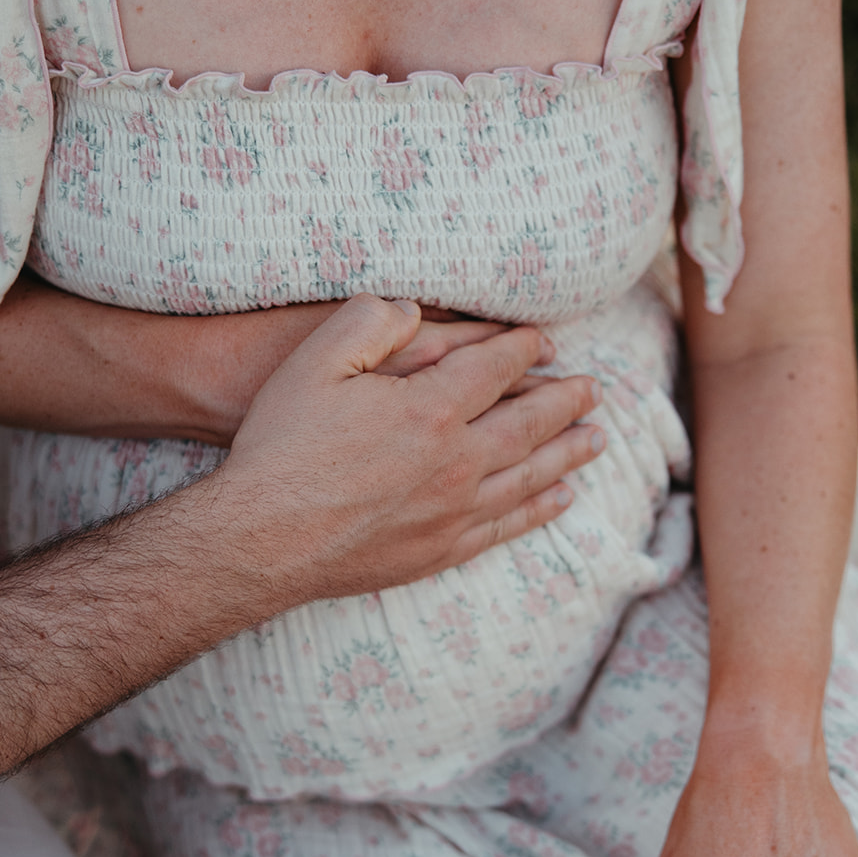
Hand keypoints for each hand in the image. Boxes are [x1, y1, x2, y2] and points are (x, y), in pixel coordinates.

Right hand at [215, 293, 604, 605]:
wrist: (261, 539)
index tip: (544, 340)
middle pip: (530, 425)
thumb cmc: (280, 446)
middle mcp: (456, 462)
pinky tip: (559, 497)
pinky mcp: (439, 550)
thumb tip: (412, 306)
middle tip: (595, 388)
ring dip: (568, 454)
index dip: (524, 349)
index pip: (496, 369)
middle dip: (565, 401)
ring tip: (596, 439)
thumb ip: (367, 323)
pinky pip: (506, 526)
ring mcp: (452, 512)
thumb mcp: (314, 363)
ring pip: (529, 477)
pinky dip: (539, 509)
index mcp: (429, 409)